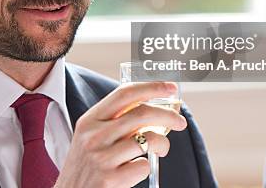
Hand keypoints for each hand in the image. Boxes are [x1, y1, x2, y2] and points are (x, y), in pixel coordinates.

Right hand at [55, 82, 186, 187]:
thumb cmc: (85, 166)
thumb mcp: (89, 137)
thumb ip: (112, 122)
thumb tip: (148, 106)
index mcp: (89, 121)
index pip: (124, 94)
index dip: (151, 88)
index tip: (170, 88)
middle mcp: (94, 136)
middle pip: (141, 114)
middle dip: (168, 115)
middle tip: (180, 121)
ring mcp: (102, 158)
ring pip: (148, 139)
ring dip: (163, 143)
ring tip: (162, 149)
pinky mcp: (111, 179)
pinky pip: (144, 166)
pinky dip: (147, 166)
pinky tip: (137, 169)